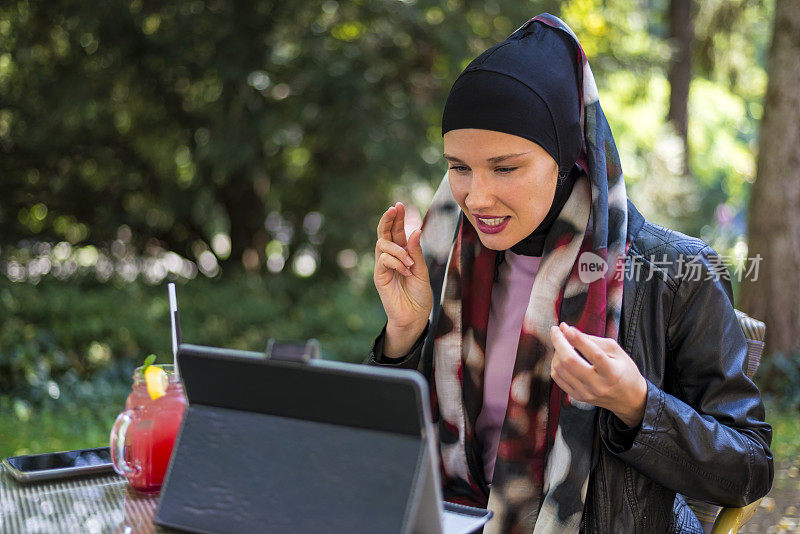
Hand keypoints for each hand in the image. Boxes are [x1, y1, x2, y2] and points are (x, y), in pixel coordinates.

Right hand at [373, 202, 432, 357]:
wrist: (415, 316)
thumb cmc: (419, 294)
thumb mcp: (422, 270)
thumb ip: (417, 252)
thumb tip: (415, 230)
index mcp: (402, 254)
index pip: (396, 232)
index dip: (396, 218)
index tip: (399, 205)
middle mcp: (391, 258)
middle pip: (384, 233)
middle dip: (388, 219)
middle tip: (394, 208)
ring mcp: (383, 267)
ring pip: (382, 245)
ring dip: (398, 250)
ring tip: (410, 264)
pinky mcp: (379, 277)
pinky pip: (383, 260)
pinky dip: (396, 262)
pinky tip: (406, 271)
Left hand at [549, 322, 646, 427]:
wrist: (629, 398)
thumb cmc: (624, 371)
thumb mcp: (616, 351)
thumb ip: (593, 340)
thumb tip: (568, 330)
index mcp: (612, 373)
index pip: (593, 354)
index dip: (577, 339)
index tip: (565, 327)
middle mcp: (598, 385)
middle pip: (570, 361)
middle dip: (558, 342)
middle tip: (556, 330)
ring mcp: (586, 393)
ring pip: (560, 369)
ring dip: (556, 352)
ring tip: (561, 343)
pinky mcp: (578, 396)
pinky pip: (557, 379)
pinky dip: (555, 364)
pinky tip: (560, 357)